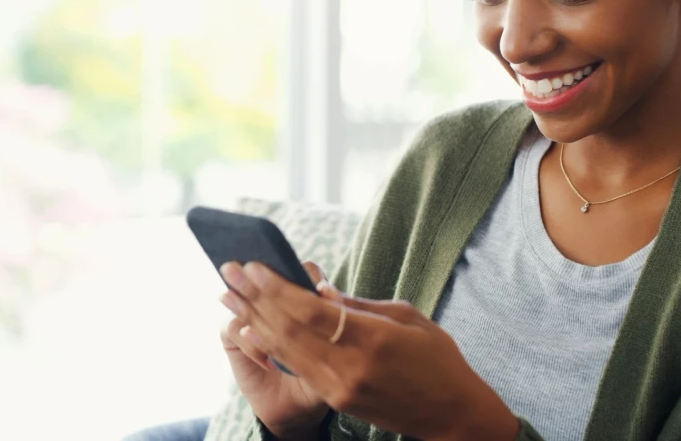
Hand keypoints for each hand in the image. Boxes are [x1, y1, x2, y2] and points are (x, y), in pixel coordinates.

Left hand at [220, 262, 520, 440]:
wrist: (451, 413)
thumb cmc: (437, 359)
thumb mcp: (406, 318)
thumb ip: (358, 304)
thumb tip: (318, 289)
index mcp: (374, 339)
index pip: (312, 310)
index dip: (278, 287)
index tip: (254, 265)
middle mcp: (350, 366)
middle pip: (289, 328)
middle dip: (254, 297)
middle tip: (229, 271)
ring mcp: (340, 387)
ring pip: (286, 348)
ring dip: (252, 318)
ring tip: (228, 295)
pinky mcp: (336, 400)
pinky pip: (295, 367)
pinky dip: (269, 345)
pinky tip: (250, 327)